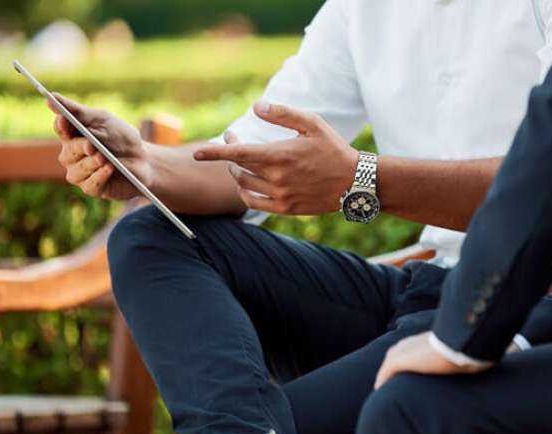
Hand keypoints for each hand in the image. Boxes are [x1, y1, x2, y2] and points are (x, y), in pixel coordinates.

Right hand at [49, 94, 151, 199]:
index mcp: (73, 136)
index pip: (61, 129)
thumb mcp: (103, 120)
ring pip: (77, 170)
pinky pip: (90, 184)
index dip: (61, 125)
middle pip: (68, 151)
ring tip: (105, 158)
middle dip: (79, 147)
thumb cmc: (122, 138)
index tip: (65, 119)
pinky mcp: (93, 188)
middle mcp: (72, 156)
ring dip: (92, 163)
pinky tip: (110, 168)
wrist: (144, 160)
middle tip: (91, 145)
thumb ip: (79, 112)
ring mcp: (80, 173)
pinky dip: (100, 176)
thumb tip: (52, 97)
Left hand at [193, 101, 357, 214]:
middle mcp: (277, 178)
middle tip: (235, 139)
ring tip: (242, 161)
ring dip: (237, 172)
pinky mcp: (286, 209)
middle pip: (239, 167)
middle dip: (230, 154)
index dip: (214, 152)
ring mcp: (280, 196)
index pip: (238, 153)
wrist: (354, 182)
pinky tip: (246, 184)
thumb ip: (282, 113)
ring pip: (244, 185)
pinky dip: (244, 193)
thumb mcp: (312, 123)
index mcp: (280, 155)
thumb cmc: (333, 148)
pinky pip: (253, 203)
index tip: (196, 153)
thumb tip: (256, 107)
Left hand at [374, 332, 493, 388]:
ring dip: (386, 376)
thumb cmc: (470, 343)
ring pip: (390, 364)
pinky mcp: (401, 360)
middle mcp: (412, 342)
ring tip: (384, 390)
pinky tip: (380, 390)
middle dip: (393, 368)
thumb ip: (468, 347)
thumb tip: (493, 350)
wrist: (464, 341)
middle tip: (389, 383)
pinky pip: (385, 373)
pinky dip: (382, 380)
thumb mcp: (467, 345)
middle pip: (396, 355)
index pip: (409, 349)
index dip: (407, 360)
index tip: (408, 371)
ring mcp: (405, 350)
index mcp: (425, 338)